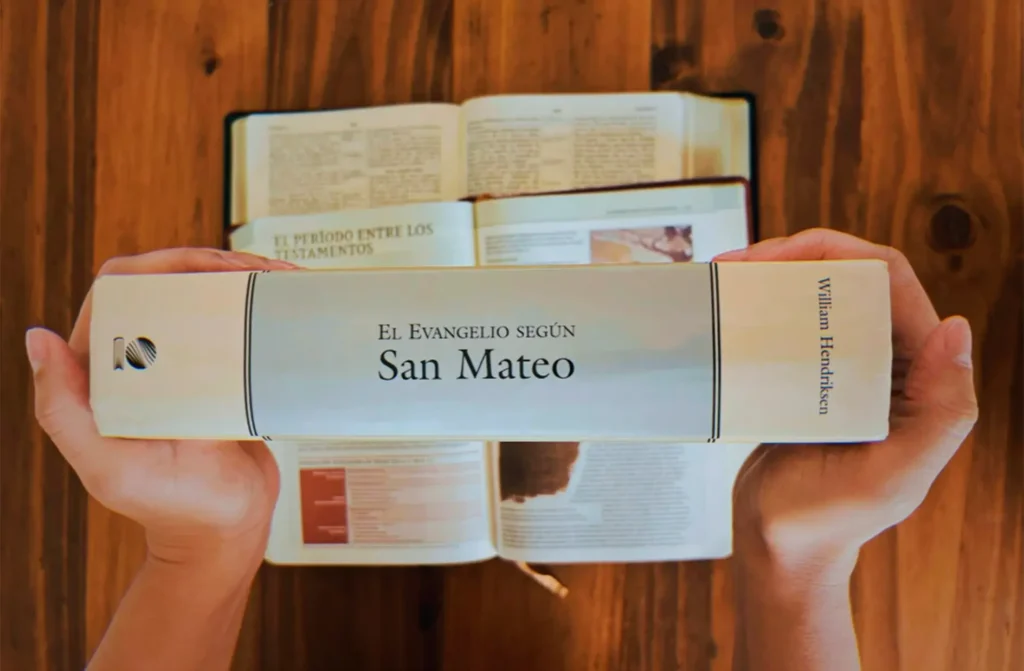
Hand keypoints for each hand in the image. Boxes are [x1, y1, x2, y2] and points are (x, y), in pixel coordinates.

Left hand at [27, 248, 298, 571]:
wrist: (226, 530)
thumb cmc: (167, 505)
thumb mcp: (108, 466)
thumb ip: (64, 410)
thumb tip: (38, 336)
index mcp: (103, 371)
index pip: (121, 291)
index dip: (163, 265)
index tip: (211, 269)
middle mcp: (141, 359)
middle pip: (170, 283)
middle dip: (213, 263)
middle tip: (258, 269)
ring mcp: (184, 363)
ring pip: (205, 297)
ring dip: (240, 276)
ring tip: (279, 275)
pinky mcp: (222, 373)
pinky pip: (236, 325)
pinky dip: (259, 305)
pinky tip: (285, 297)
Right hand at [716, 229, 978, 582]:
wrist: (782, 545)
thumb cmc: (833, 519)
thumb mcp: (892, 476)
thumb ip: (939, 412)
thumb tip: (957, 329)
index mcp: (918, 374)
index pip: (890, 283)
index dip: (837, 252)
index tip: (774, 257)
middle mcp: (887, 361)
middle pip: (849, 276)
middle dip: (795, 252)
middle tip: (737, 261)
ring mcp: (844, 366)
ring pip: (818, 292)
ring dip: (774, 272)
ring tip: (724, 273)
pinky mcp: (808, 376)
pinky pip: (791, 322)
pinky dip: (761, 303)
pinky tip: (726, 304)